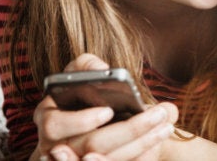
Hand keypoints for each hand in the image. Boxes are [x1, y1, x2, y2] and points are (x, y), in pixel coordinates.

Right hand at [32, 54, 178, 160]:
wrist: (99, 117)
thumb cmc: (85, 94)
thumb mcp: (83, 75)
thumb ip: (88, 66)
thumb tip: (102, 70)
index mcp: (51, 120)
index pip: (55, 125)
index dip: (80, 122)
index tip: (108, 111)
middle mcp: (57, 147)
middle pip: (91, 146)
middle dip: (128, 130)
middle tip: (156, 115)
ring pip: (108, 159)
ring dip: (141, 144)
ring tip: (165, 125)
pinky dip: (141, 154)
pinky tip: (158, 139)